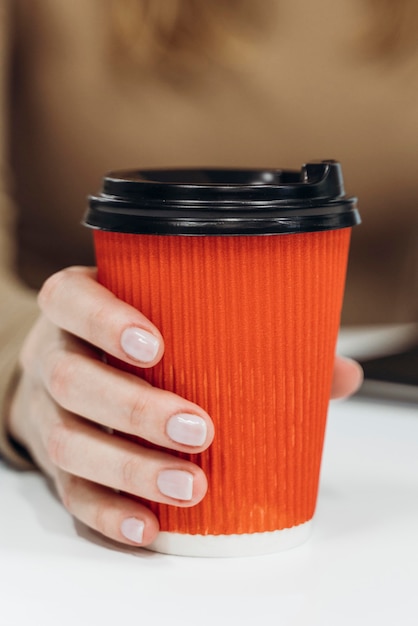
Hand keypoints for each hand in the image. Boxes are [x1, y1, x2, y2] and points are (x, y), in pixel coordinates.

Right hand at [8, 266, 361, 547]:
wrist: (72, 379)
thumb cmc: (134, 347)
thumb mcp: (170, 321)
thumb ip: (251, 340)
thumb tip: (339, 374)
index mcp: (79, 311)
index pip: (71, 301)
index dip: (103, 321)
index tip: (154, 345)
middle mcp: (55, 358)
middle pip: (72, 380)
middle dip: (134, 408)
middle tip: (196, 429)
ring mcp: (49, 414)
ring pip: (69, 443)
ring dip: (130, 468)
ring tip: (190, 485)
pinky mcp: (56, 466)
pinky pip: (71, 493)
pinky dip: (110, 512)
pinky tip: (149, 524)